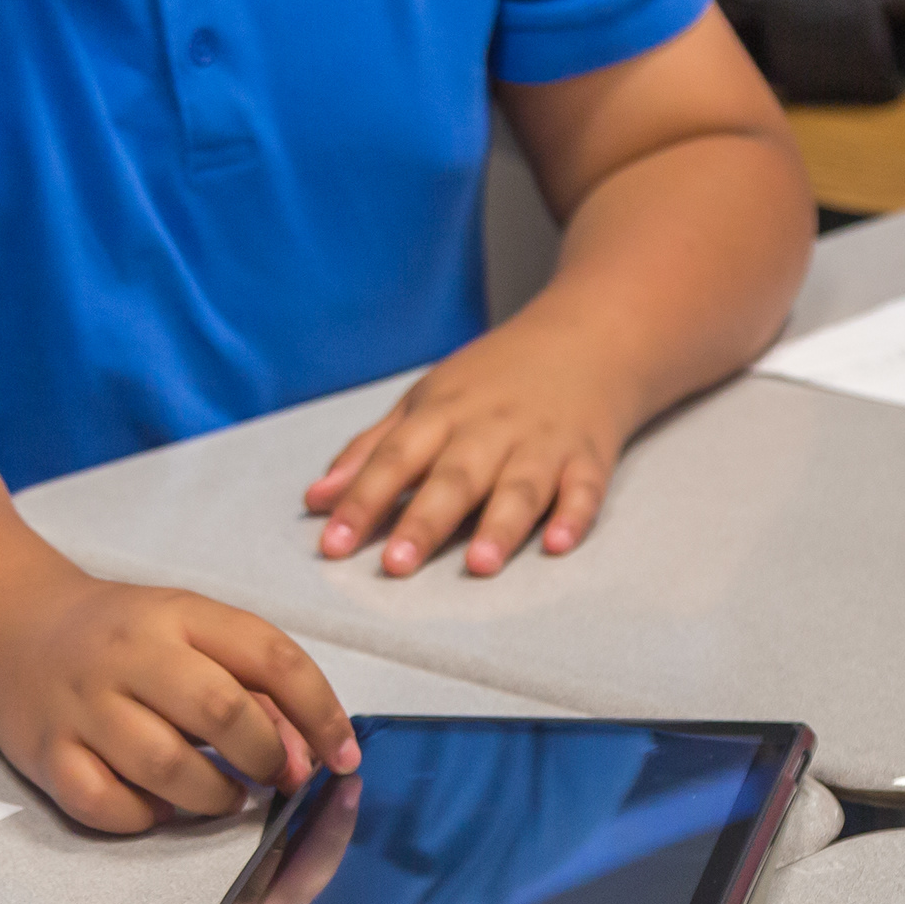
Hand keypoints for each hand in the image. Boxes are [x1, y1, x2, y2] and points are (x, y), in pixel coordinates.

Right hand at [0, 578, 357, 833]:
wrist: (9, 627)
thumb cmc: (121, 638)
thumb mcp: (189, 632)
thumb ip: (252, 686)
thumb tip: (305, 759)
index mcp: (179, 613)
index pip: (270, 656)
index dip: (320, 713)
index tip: (343, 756)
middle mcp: (129, 654)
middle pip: (220, 711)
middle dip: (265, 757)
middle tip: (273, 777)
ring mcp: (83, 705)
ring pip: (165, 766)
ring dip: (214, 797)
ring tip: (225, 798)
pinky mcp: (46, 753)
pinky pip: (104, 803)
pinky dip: (144, 818)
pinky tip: (159, 808)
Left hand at [304, 319, 639, 578]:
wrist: (587, 337)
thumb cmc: (494, 379)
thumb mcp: (426, 401)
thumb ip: (371, 451)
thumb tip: (315, 500)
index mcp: (442, 414)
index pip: (394, 459)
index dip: (362, 501)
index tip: (332, 545)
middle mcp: (490, 430)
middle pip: (454, 478)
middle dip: (424, 522)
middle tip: (396, 566)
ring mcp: (543, 444)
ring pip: (520, 487)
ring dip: (501, 525)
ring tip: (480, 566)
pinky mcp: (589, 458)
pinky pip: (584, 490)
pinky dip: (574, 516)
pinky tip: (558, 545)